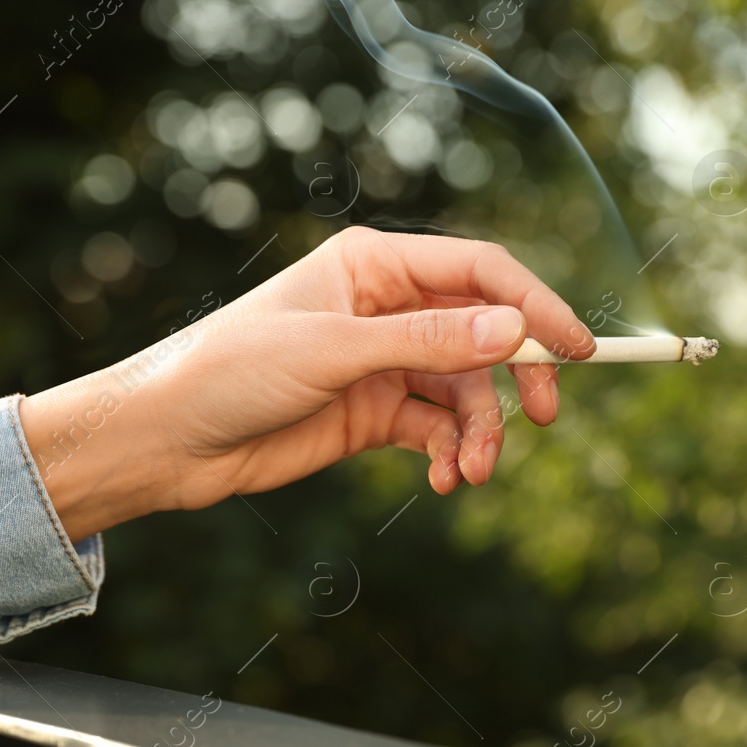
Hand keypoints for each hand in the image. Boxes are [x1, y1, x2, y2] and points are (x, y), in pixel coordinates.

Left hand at [19, 228, 594, 540]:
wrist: (168, 440)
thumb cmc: (232, 370)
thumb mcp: (333, 351)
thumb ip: (426, 341)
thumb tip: (512, 328)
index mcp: (376, 266)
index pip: (479, 270)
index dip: (535, 304)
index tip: (579, 348)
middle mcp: (388, 307)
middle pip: (485, 331)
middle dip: (519, 377)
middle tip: (546, 418)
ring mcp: (383, 362)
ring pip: (465, 391)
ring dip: (480, 432)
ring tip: (472, 473)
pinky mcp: (374, 413)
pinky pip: (437, 429)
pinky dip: (449, 454)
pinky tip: (442, 480)